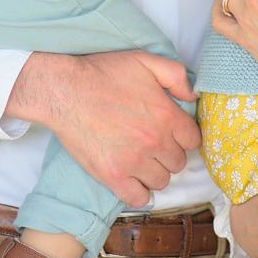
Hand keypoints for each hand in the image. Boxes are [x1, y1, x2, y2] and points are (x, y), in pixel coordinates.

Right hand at [5, 50, 198, 206]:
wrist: (65, 91)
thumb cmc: (103, 73)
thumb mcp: (145, 60)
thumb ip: (176, 75)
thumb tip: (193, 96)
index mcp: (166, 115)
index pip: (193, 140)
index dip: (183, 135)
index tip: (171, 132)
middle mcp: (154, 141)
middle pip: (178, 162)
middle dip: (169, 153)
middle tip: (153, 143)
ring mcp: (134, 161)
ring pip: (161, 181)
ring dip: (155, 172)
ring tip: (141, 159)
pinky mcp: (112, 176)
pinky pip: (139, 198)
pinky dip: (139, 192)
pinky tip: (132, 179)